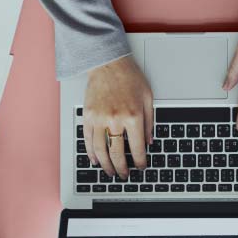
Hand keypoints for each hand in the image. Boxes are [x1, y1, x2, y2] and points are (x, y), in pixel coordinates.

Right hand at [84, 55, 153, 179]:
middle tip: (124, 175)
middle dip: (122, 169)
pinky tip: (95, 160)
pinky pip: (88, 140)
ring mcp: (99, 119)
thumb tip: (148, 142)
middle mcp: (115, 120)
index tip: (140, 167)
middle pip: (117, 154)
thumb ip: (149, 123)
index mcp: (133, 117)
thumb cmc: (128, 77)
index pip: (137, 149)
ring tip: (110, 172)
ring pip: (100, 151)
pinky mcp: (88, 116)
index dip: (139, 162)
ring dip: (105, 165)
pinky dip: (91, 153)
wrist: (108, 62)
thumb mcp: (147, 98)